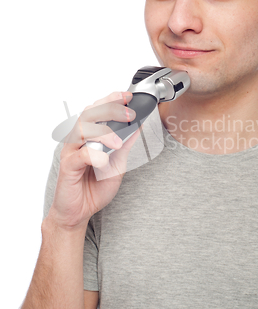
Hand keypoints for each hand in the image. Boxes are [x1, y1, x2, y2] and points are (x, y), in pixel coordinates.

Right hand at [48, 91, 138, 229]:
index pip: (97, 110)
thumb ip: (125, 146)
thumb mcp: (117, 165)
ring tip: (118, 142)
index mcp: (88, 136)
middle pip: (89, 113)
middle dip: (110, 109)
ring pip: (82, 129)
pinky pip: (81, 155)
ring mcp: (71, 152)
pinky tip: (104, 163)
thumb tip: (138, 128)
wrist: (79, 211)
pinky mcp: (68, 166)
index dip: (111, 99)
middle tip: (129, 114)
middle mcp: (78, 140)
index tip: (128, 97)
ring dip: (104, 132)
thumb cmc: (94, 187)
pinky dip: (95, 156)